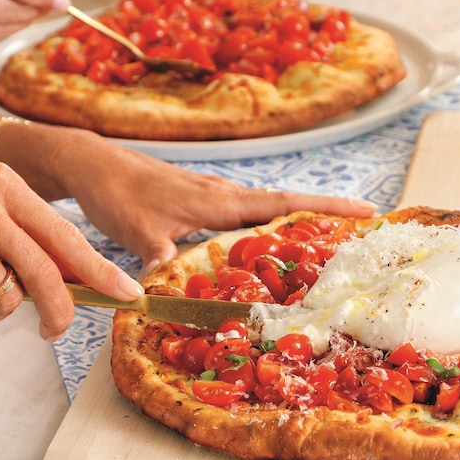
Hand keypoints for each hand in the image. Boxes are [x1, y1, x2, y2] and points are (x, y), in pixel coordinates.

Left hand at [53, 133, 376, 271]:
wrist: (93, 165)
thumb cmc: (117, 193)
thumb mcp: (138, 231)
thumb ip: (162, 259)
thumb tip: (174, 294)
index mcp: (220, 201)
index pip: (283, 203)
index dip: (325, 207)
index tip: (367, 211)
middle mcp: (225, 195)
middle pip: (287, 204)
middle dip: (326, 216)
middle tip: (364, 235)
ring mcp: (215, 196)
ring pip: (267, 209)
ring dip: (298, 221)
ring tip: (328, 245)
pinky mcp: (202, 200)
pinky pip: (246, 214)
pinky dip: (265, 226)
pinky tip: (264, 245)